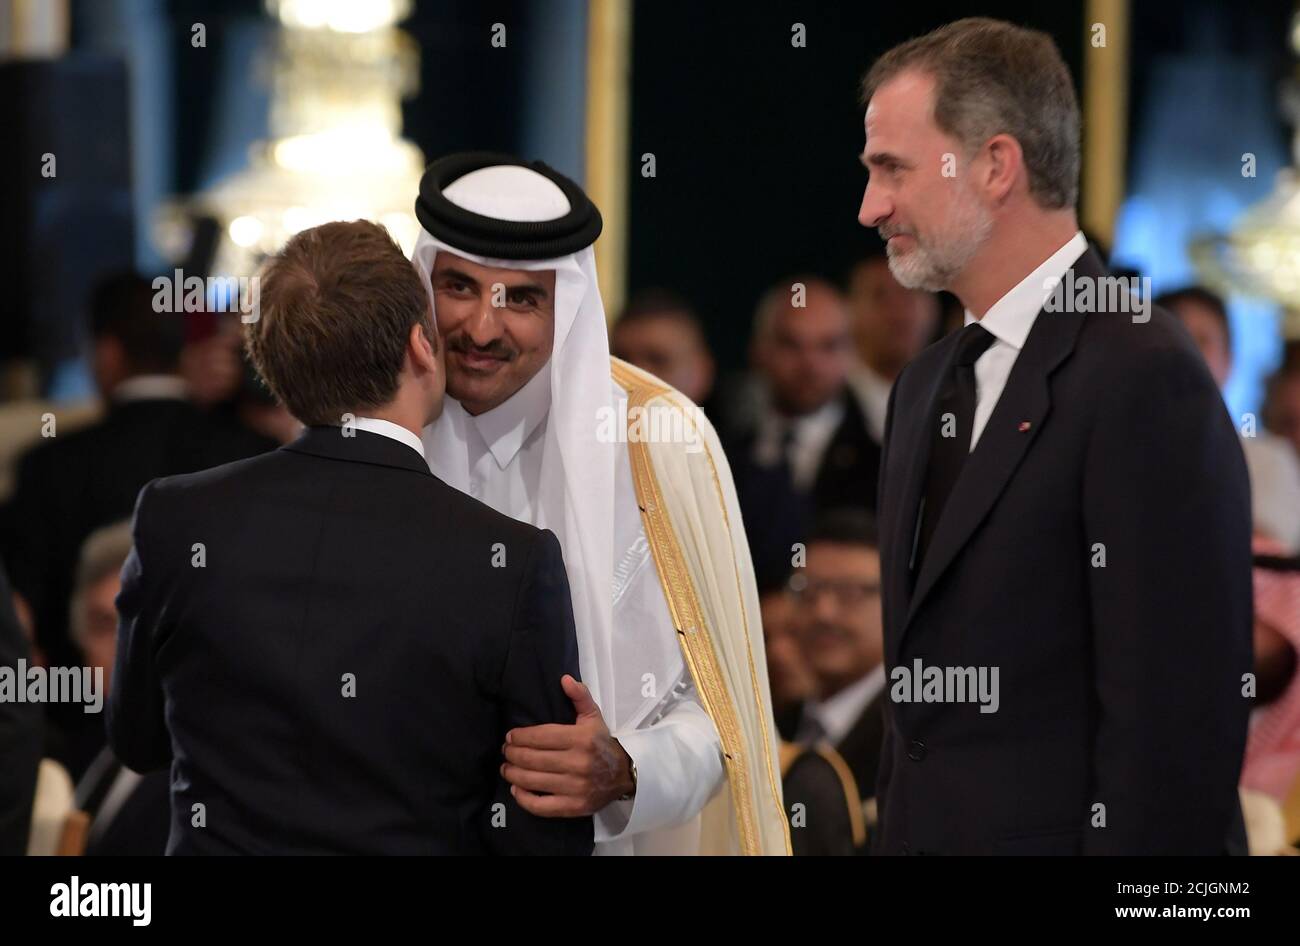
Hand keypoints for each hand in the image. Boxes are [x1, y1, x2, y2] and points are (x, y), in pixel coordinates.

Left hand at [501, 675, 634, 817]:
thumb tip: (564, 679)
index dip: (520, 736)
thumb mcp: (594, 716)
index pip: (541, 736)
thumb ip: (579, 696)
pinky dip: (523, 798)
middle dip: (512, 754)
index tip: (510, 736)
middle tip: (505, 751)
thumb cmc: (602, 743)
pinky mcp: (574, 806)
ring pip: (533, 781)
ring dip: (513, 774)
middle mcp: (578, 763)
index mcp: (581, 739)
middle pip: (533, 759)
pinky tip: (515, 789)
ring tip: (506, 768)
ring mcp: (576, 787)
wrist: (624, 774)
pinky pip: (541, 806)